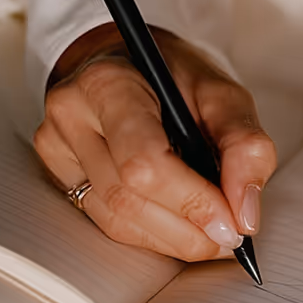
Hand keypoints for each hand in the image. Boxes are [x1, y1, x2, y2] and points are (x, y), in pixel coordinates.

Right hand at [34, 24, 275, 259]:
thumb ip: (245, 147)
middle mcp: (72, 114)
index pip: (144, 161)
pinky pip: (107, 223)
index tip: (233, 223)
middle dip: (188, 228)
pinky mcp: (58, 173)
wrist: (133, 64)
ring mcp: (57, 146)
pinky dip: (152, 234)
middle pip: (127, 197)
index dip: (191, 201)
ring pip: (116, 219)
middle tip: (229, 235)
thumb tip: (244, 213)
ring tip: (209, 231)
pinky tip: (179, 225)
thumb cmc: (175, 78)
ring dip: (172, 238)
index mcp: (109, 83)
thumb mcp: (223, 95)